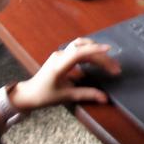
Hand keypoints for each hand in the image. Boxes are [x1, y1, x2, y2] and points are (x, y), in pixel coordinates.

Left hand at [5, 38, 119, 112]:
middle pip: (84, 49)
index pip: (79, 52)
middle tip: (115, 69)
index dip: (95, 50)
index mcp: (59, 65)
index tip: (109, 50)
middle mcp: (60, 56)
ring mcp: (60, 54)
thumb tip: (104, 97)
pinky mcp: (61, 56)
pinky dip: (89, 53)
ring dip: (96, 51)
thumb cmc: (45, 96)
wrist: (29, 93)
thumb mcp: (66, 96)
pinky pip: (77, 50)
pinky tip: (97, 62)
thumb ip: (86, 95)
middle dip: (101, 57)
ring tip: (109, 62)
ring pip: (81, 46)